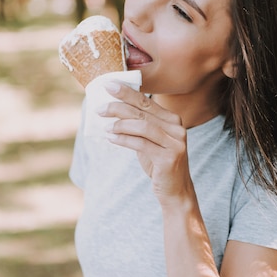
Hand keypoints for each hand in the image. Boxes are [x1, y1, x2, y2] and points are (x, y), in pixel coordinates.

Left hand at [99, 82, 192, 202]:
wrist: (175, 191)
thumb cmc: (158, 163)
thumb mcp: (150, 141)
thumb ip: (138, 126)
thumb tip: (112, 111)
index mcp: (173, 120)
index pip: (146, 101)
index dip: (127, 92)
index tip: (108, 85)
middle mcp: (177, 128)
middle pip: (143, 111)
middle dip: (118, 107)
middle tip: (100, 108)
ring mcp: (175, 143)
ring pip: (142, 126)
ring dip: (120, 125)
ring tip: (105, 127)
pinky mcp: (169, 158)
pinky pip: (141, 144)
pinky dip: (123, 139)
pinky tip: (111, 138)